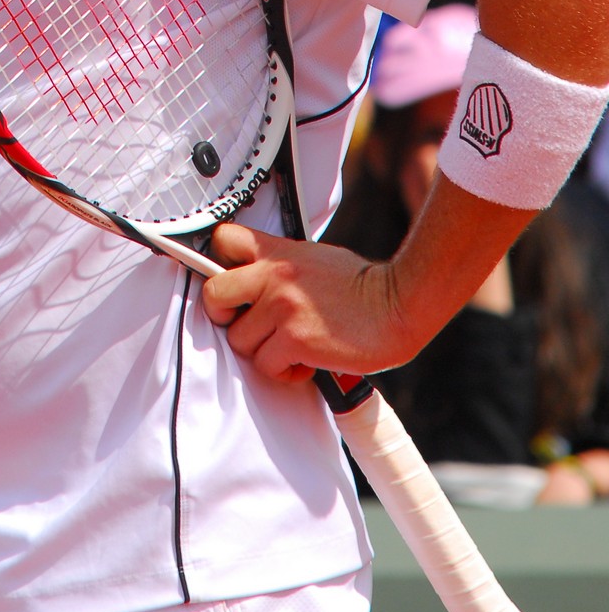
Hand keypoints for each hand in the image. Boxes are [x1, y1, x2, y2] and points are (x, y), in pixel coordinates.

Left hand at [202, 223, 411, 381]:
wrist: (398, 305)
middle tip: (247, 324)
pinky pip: (267, 365)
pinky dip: (283, 371)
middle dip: (224, 316)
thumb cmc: (361, 284)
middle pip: (213, 295)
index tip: (231, 283)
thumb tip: (258, 278)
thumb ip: (281, 265)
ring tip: (288, 347)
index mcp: (278, 252)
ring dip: (261, 351)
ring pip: (240, 341)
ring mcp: (283, 308)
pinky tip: (303, 364)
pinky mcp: (295, 340)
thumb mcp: (314, 257)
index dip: (218, 263)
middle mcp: (274, 276)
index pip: (223, 239)